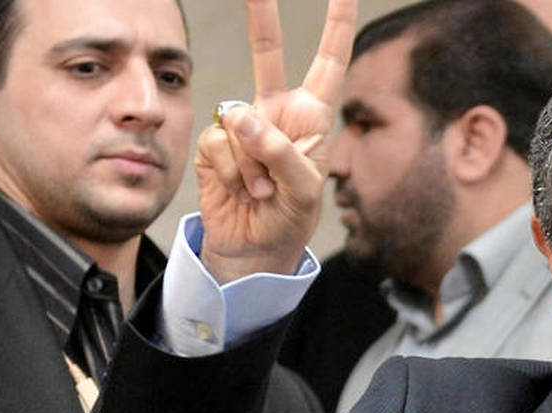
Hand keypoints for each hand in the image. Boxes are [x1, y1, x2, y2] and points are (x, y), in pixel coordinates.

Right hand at [193, 0, 357, 283]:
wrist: (254, 250)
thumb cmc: (290, 221)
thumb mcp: (303, 192)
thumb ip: (280, 153)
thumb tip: (242, 117)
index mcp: (311, 116)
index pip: (329, 62)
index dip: (336, 25)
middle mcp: (275, 111)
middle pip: (266, 54)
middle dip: (262, 17)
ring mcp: (242, 126)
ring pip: (238, 123)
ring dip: (253, 167)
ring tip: (264, 192)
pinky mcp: (215, 143)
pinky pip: (219, 144)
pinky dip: (231, 173)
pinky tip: (241, 191)